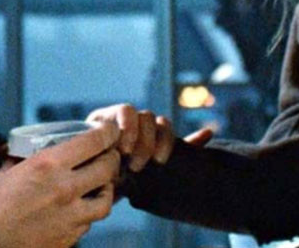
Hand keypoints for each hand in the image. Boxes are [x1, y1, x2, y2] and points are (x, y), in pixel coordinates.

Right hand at [0, 121, 120, 247]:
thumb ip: (20, 165)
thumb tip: (23, 158)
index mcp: (46, 166)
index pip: (93, 142)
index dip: (107, 132)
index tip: (110, 129)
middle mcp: (64, 191)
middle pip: (107, 169)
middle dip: (111, 158)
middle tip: (108, 154)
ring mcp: (68, 220)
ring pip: (105, 201)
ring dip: (106, 189)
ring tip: (98, 185)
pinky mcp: (65, 242)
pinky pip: (87, 224)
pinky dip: (87, 214)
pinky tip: (75, 210)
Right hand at [86, 104, 212, 172]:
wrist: (89, 187)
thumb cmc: (123, 181)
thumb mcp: (154, 172)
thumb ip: (181, 151)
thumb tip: (209, 132)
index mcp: (149, 133)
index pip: (165, 126)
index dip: (167, 140)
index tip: (161, 161)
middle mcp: (136, 123)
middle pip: (153, 119)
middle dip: (150, 142)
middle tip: (140, 165)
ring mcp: (118, 119)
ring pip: (139, 114)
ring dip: (137, 136)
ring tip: (127, 157)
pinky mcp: (101, 118)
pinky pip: (121, 111)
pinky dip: (125, 127)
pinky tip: (118, 147)